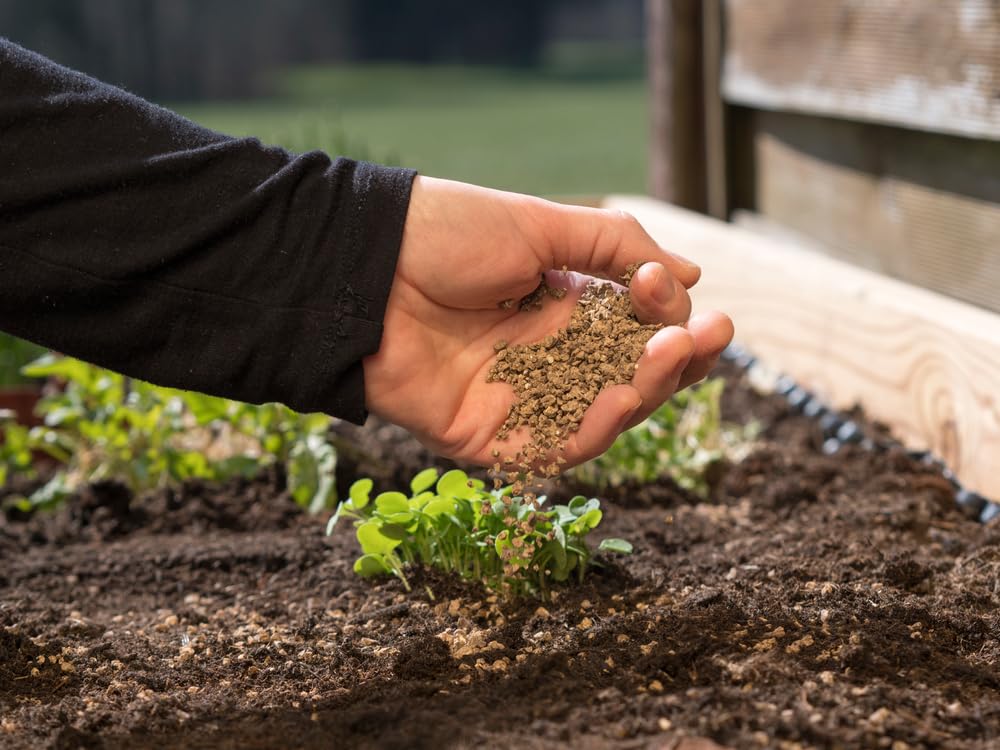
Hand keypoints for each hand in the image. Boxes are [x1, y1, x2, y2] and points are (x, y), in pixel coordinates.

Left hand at [363, 176, 733, 467]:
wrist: (363, 266)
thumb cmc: (446, 235)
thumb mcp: (542, 225)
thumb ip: (619, 248)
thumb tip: (694, 275)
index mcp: (564, 308)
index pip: (638, 331)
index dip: (670, 318)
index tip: (673, 291)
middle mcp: (548, 358)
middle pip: (632, 379)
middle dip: (677, 361)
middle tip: (709, 335)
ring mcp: (520, 401)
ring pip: (603, 418)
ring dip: (646, 391)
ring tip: (669, 355)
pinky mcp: (488, 439)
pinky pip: (552, 450)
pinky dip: (593, 430)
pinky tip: (620, 397)